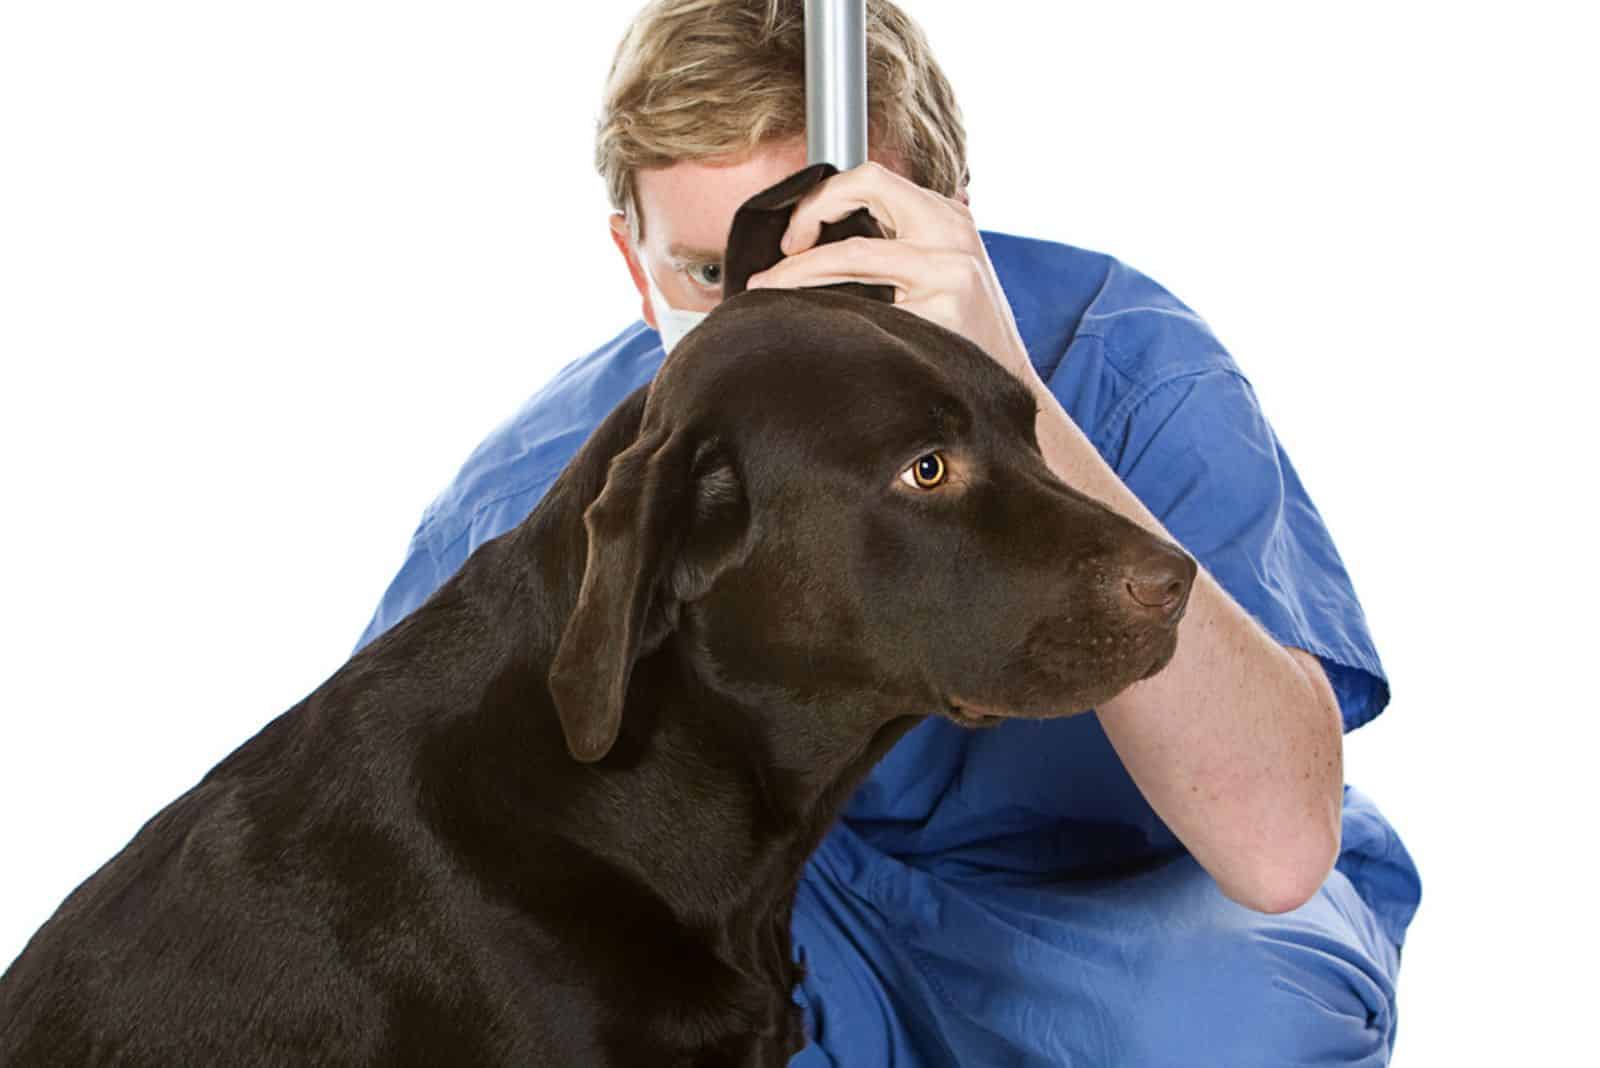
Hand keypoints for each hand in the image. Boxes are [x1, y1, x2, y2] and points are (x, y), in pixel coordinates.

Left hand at [744, 161, 1036, 384]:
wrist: (1005, 388)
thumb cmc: (962, 338)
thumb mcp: (938, 274)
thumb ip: (896, 248)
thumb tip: (816, 243)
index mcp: (947, 215)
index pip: (873, 178)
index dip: (825, 197)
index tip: (797, 235)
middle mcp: (951, 229)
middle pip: (866, 185)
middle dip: (810, 211)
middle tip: (784, 249)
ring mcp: (950, 266)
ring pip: (853, 252)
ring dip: (797, 271)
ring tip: (768, 288)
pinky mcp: (943, 304)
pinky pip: (864, 301)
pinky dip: (825, 307)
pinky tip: (807, 322)